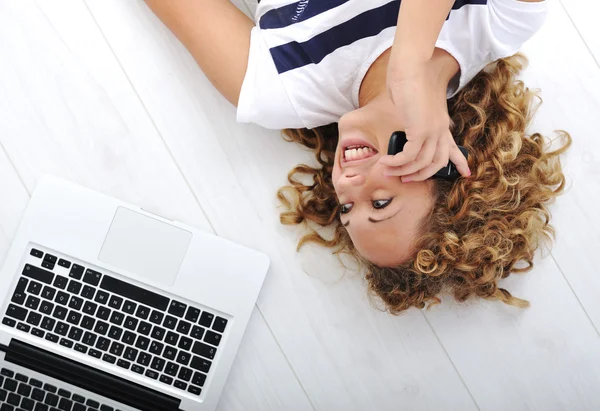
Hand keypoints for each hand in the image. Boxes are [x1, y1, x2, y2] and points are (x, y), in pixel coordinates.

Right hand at [379, 61, 470, 181]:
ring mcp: (432, 130)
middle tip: (404, 179)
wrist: (410, 66)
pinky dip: (396, 162)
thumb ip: (411, 117)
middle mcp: (440, 129)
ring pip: (421, 163)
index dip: (459, 162)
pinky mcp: (420, 130)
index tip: (466, 173)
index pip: (454, 147)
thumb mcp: (412, 103)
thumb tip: (402, 126)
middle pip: (437, 163)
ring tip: (387, 170)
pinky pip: (409, 156)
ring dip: (402, 170)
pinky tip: (386, 161)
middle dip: (420, 175)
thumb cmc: (408, 78)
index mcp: (441, 122)